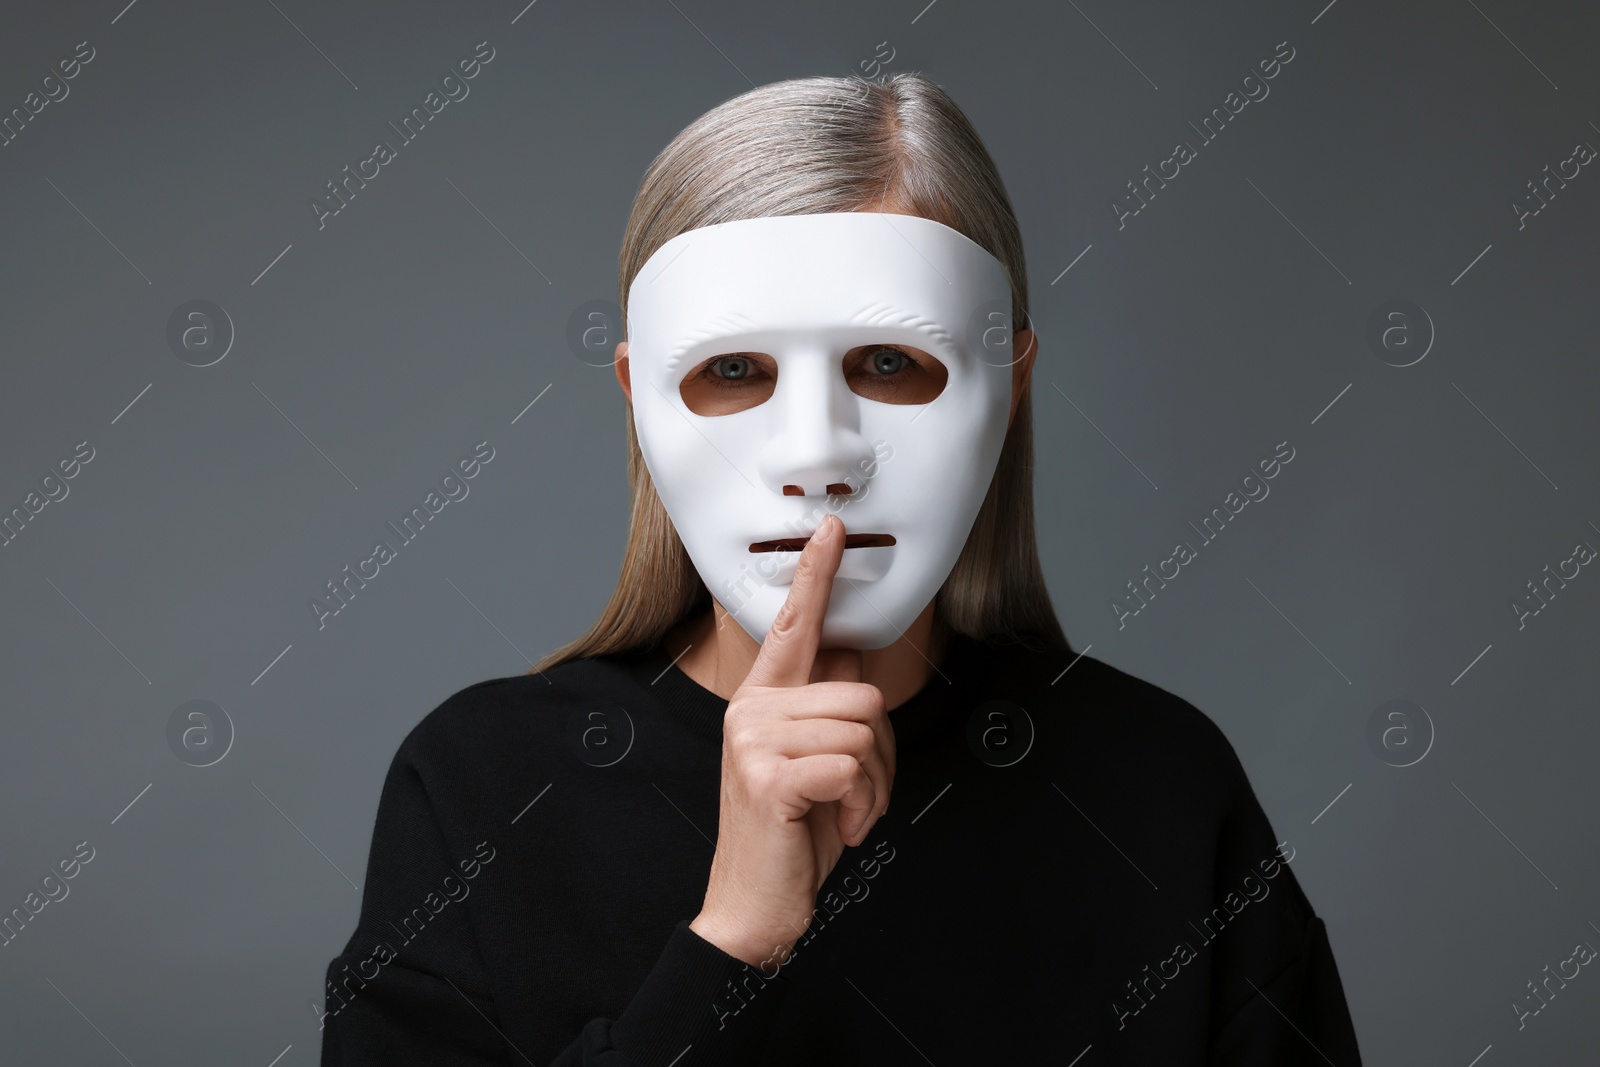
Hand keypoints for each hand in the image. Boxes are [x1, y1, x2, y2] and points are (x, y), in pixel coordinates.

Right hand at [689, 513, 895, 967]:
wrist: (752, 907)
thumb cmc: (790, 835)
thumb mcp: (814, 763)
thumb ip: (827, 710)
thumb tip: (854, 657)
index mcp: (761, 701)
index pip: (793, 626)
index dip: (816, 575)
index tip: (834, 529)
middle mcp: (751, 710)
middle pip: (861, 692)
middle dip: (881, 751)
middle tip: (858, 792)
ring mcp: (754, 741)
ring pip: (863, 728)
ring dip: (876, 783)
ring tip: (846, 811)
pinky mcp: (768, 775)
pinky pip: (853, 765)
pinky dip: (864, 804)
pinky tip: (841, 826)